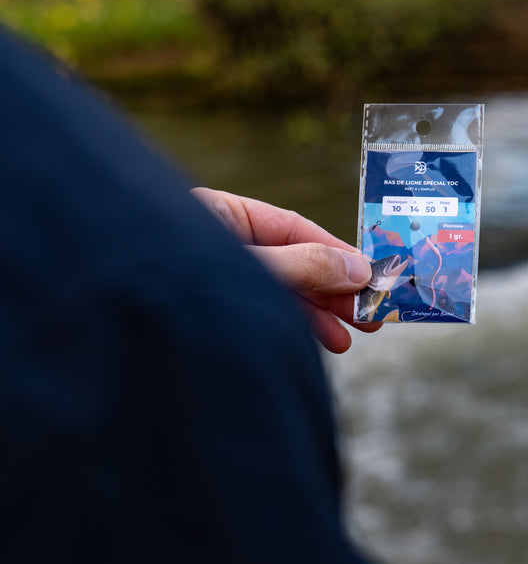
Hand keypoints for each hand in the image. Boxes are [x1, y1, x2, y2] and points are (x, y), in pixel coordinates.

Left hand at [191, 188, 379, 353]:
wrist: (118, 348)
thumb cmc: (181, 288)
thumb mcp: (255, 269)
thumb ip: (306, 265)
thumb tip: (359, 268)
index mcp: (220, 215)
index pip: (293, 228)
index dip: (337, 252)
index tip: (372, 274)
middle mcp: (220, 245)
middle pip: (294, 261)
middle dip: (335, 288)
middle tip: (372, 311)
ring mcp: (219, 281)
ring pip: (285, 291)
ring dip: (323, 312)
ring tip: (356, 332)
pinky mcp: (219, 312)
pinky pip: (267, 313)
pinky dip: (299, 325)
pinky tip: (328, 338)